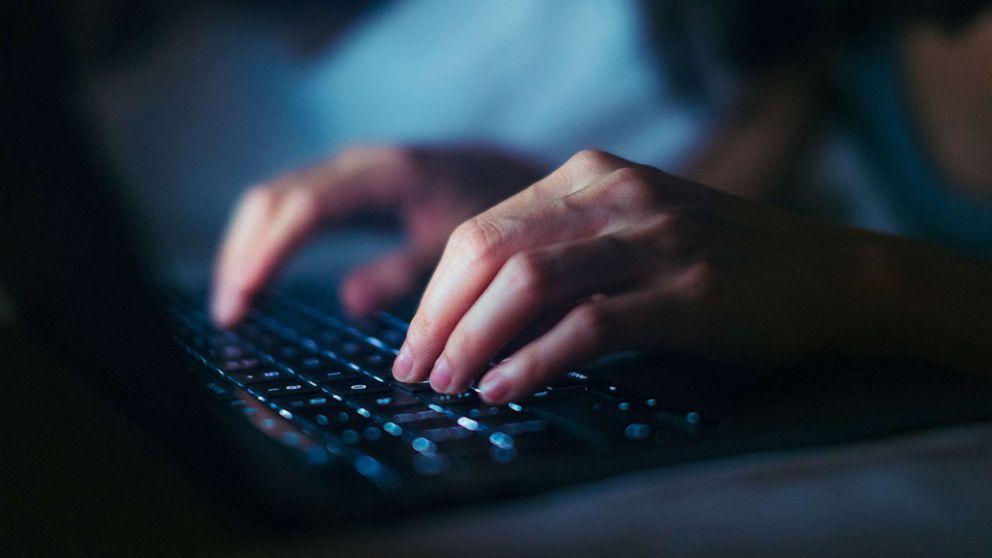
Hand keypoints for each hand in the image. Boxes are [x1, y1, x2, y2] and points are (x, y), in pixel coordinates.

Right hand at [211, 145, 544, 325]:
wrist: (505, 172)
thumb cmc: (488, 210)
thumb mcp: (455, 247)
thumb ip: (406, 273)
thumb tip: (348, 302)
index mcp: (385, 175)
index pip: (307, 207)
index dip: (270, 250)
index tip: (244, 294)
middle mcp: (354, 165)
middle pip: (273, 200)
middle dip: (243, 255)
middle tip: (229, 316)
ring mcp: (342, 171)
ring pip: (270, 201)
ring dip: (244, 250)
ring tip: (231, 308)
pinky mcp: (339, 186)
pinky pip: (285, 208)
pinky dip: (263, 242)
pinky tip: (254, 281)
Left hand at [391, 149, 943, 402]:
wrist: (830, 274)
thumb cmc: (720, 262)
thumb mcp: (631, 235)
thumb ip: (561, 259)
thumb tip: (475, 318)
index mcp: (590, 175)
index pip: (482, 228)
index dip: (436, 290)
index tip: (415, 341)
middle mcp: (615, 193)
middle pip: (490, 250)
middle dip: (439, 317)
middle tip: (416, 371)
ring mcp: (654, 237)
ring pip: (528, 281)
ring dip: (473, 338)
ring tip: (449, 385)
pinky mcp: (688, 289)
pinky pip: (589, 323)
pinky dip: (534, 360)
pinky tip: (504, 390)